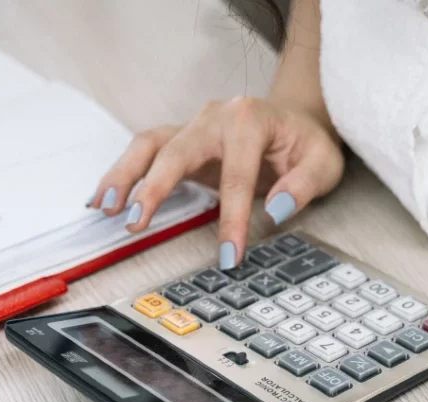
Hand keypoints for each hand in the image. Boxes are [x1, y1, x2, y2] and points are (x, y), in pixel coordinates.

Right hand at [87, 98, 343, 268]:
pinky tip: (104, 198)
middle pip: (176, 150)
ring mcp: (193, 125)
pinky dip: (123, 173)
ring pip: (149, 145)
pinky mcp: (181, 139)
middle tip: (136, 223)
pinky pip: (145, 152)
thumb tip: (273, 209)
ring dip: (124, 176)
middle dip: (154, 188)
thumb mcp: (323, 163)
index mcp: (250, 120)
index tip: (227, 258)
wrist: (293, 121)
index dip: (231, 220)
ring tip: (105, 208)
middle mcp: (215, 117)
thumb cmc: (305, 144)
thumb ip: (302, 185)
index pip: (236, 176)